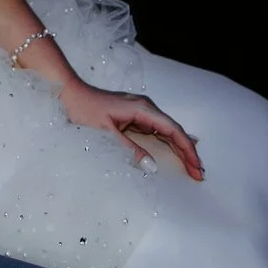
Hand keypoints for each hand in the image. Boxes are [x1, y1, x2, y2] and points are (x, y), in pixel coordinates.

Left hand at [59, 82, 205, 179]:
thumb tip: (151, 167)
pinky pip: (157, 130)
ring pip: (167, 130)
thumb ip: (129, 150)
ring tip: (192, 167)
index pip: (173, 130)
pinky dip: (168, 142)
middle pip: (174, 131)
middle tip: (199, 173)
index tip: (196, 167)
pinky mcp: (134, 116)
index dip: (187, 149)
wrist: (68, 93)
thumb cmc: (83, 110)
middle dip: (188, 151)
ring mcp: (140, 111)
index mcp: (142, 108)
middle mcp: (145, 107)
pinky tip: (177, 151)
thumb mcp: (105, 133)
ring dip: (180, 148)